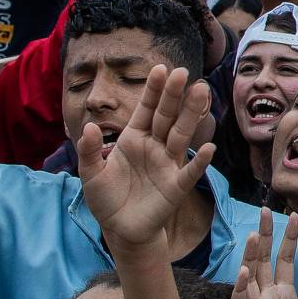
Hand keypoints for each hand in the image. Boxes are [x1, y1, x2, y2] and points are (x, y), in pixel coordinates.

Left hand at [75, 66, 216, 256]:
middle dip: (174, 95)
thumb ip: (90, 151)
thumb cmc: (106, 199)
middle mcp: (154, 147)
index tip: (161, 69)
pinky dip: (199, 161)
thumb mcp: (90, 174)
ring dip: (191, 115)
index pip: (145, 109)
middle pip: (166, 117)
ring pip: (181, 136)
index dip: (153, 90)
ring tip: (201, 92)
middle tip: (184, 72)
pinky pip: (189, 172)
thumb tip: (89, 127)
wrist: (120, 229)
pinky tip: (208, 148)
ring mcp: (167, 165)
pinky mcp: (175, 187)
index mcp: (134, 139)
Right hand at [229, 207, 297, 298]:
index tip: (294, 216)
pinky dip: (240, 288)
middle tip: (265, 211)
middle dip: (266, 236)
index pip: (284, 260)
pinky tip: (244, 272)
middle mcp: (266, 297)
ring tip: (255, 234)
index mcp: (283, 294)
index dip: (288, 239)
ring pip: (250, 277)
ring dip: (251, 256)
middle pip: (264, 260)